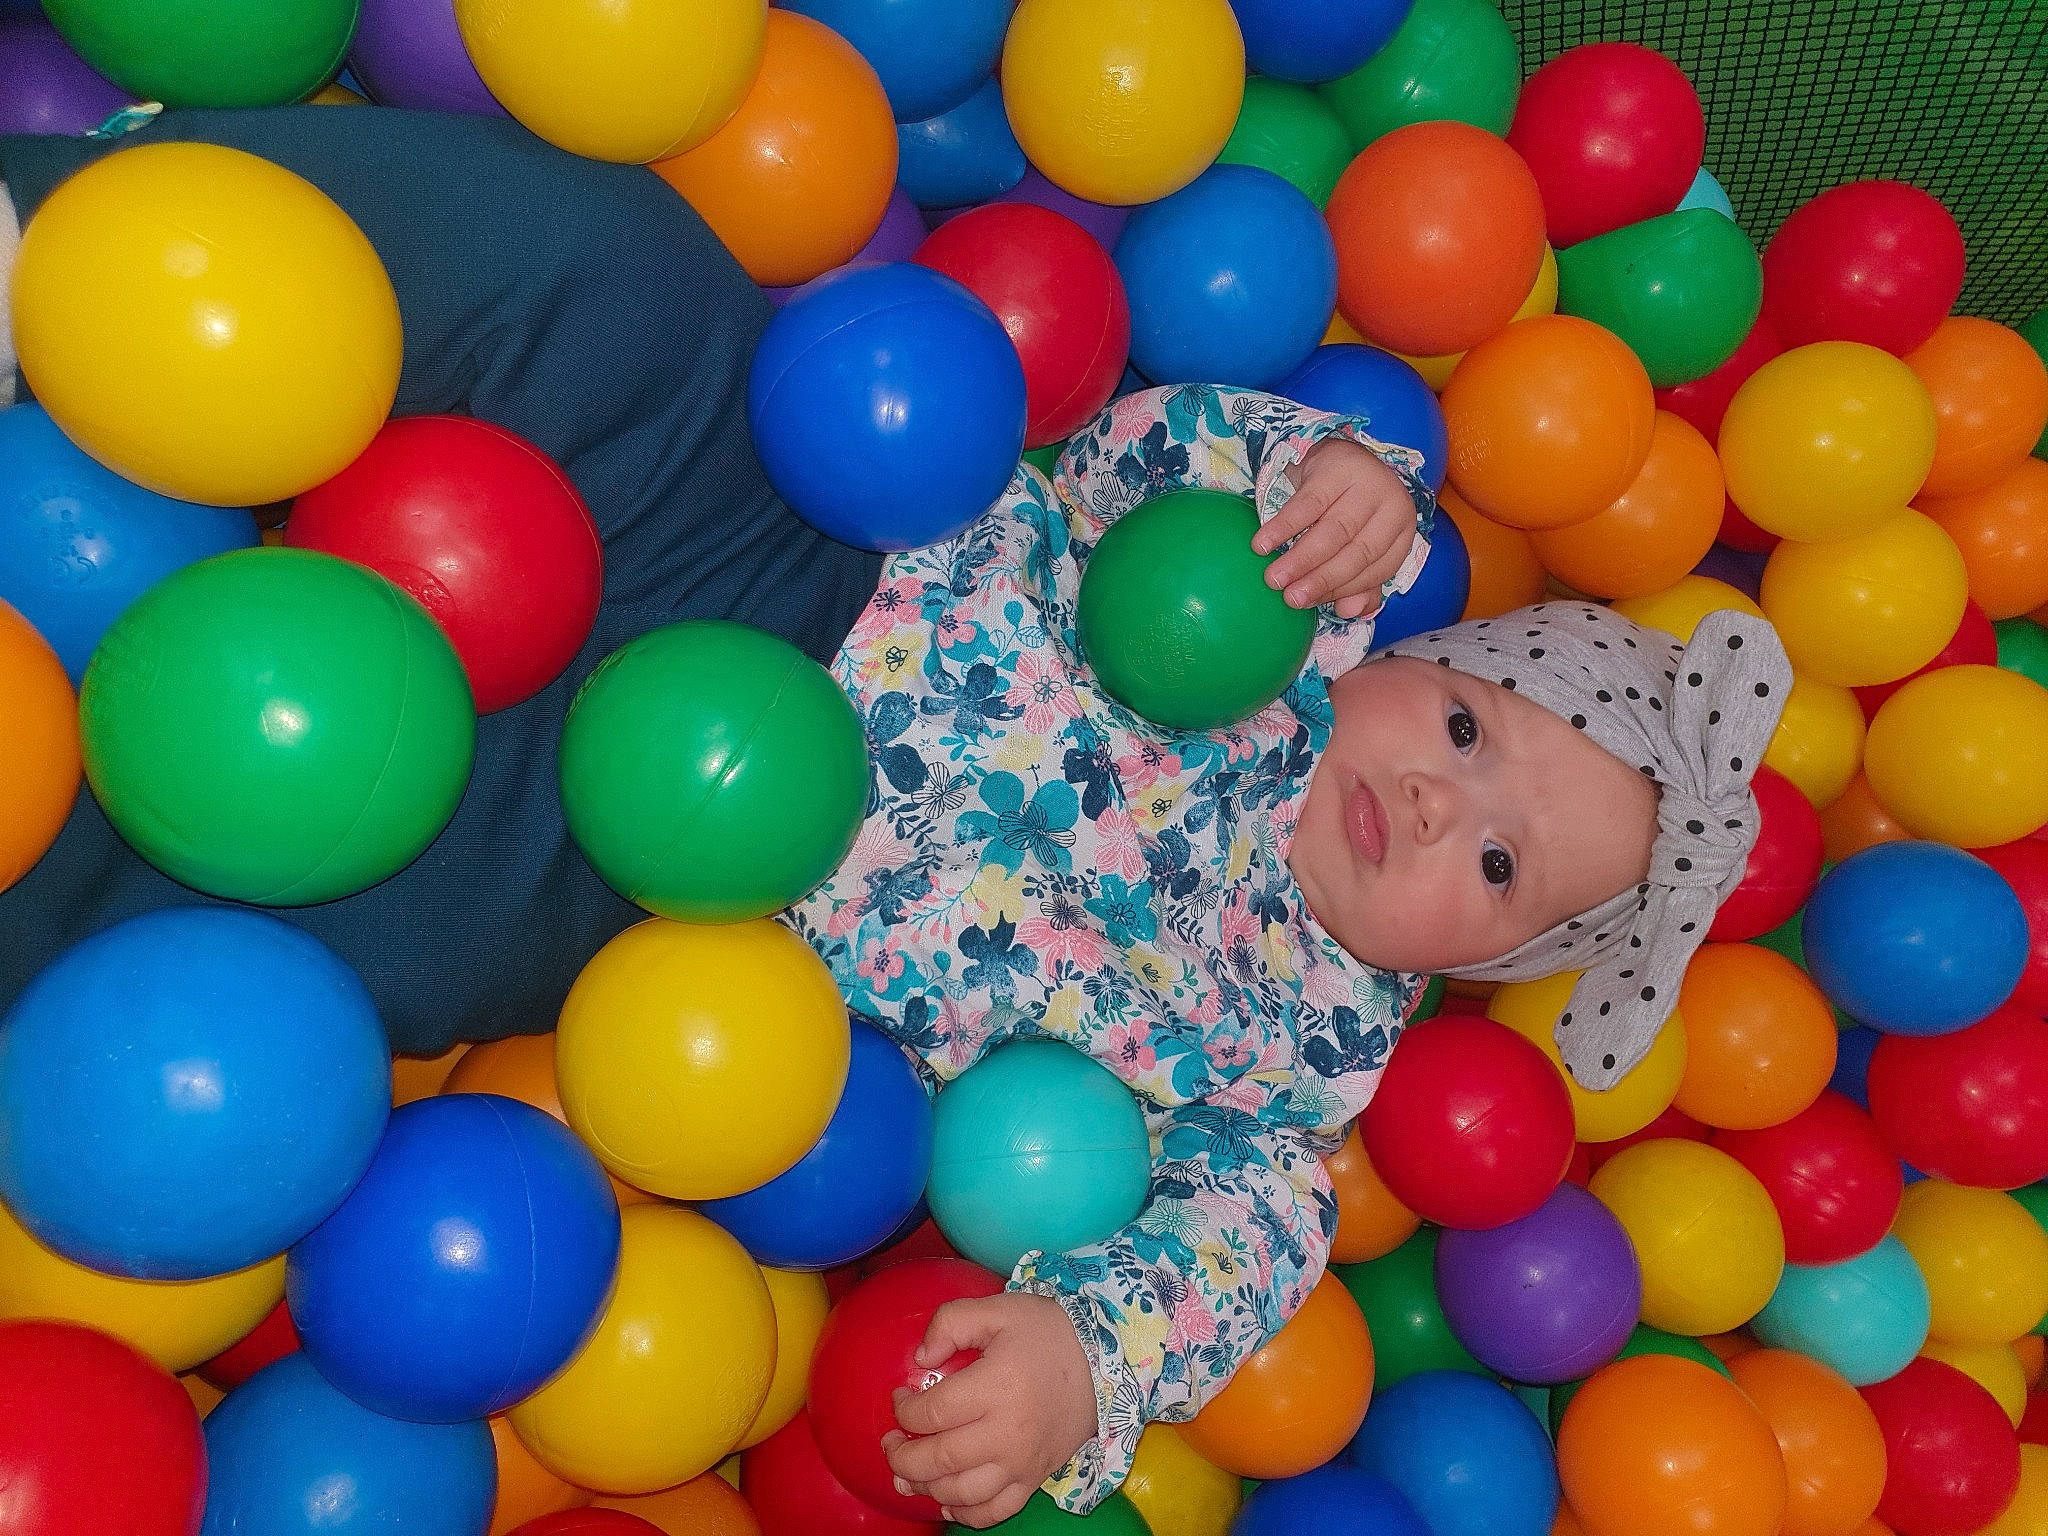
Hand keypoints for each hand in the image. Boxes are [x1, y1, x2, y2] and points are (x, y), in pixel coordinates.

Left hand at [881, 1292, 1097, 1527]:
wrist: (1105, 1361)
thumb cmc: (1047, 1331)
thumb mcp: (998, 1308)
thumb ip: (951, 1322)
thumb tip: (921, 1359)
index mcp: (996, 1386)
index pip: (933, 1412)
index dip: (905, 1410)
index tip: (900, 1398)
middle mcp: (1008, 1431)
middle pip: (940, 1459)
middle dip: (902, 1457)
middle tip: (890, 1444)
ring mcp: (1022, 1461)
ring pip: (962, 1491)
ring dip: (925, 1488)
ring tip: (906, 1476)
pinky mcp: (1036, 1477)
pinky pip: (996, 1511)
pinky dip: (967, 1513)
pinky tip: (947, 1501)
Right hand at [1253, 437, 1420, 618]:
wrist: (1335, 455)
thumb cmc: (1348, 506)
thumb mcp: (1360, 541)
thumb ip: (1359, 582)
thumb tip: (1349, 612)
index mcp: (1401, 528)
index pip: (1375, 568)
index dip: (1342, 589)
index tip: (1309, 603)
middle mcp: (1392, 503)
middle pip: (1356, 552)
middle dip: (1321, 579)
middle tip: (1290, 598)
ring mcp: (1367, 482)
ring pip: (1333, 530)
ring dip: (1301, 559)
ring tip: (1274, 578)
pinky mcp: (1337, 466)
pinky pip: (1308, 504)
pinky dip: (1283, 527)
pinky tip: (1263, 543)